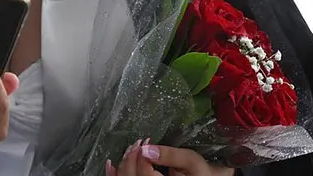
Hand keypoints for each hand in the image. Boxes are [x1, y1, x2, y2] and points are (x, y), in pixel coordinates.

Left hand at [108, 140, 234, 175]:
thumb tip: (146, 147)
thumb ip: (170, 154)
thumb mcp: (191, 161)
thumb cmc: (202, 173)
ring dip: (122, 163)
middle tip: (138, 143)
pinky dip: (114, 174)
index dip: (141, 154)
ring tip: (130, 150)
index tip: (146, 140)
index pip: (144, 170)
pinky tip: (110, 165)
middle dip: (131, 156)